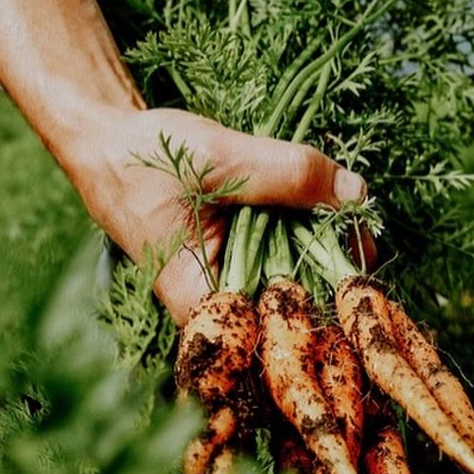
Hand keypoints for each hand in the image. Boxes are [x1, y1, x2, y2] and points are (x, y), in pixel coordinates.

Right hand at [62, 105, 365, 324]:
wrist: (111, 144)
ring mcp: (232, 281)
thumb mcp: (220, 158)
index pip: (276, 329)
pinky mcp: (241, 258)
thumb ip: (286, 176)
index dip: (328, 307)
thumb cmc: (146, 157)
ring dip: (325, 243)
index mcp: (199, 301)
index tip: (363, 270)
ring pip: (298, 276)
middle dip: (335, 265)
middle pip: (296, 304)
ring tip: (344, 207)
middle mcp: (218, 304)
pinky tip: (323, 205)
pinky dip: (306, 229)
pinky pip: (286, 255)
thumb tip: (357, 194)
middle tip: (359, 221)